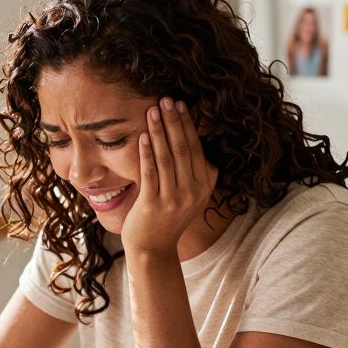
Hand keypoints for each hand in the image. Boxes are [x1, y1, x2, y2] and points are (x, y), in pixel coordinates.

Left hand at [120, 98, 218, 257]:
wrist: (153, 248)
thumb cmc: (168, 217)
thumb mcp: (190, 195)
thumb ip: (194, 171)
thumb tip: (192, 138)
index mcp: (205, 185)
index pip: (196, 148)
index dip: (188, 124)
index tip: (180, 105)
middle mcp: (193, 192)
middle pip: (183, 148)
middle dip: (174, 121)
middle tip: (166, 99)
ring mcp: (174, 199)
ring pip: (167, 157)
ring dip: (159, 131)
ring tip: (152, 110)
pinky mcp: (154, 205)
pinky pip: (150, 172)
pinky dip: (146, 152)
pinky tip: (142, 136)